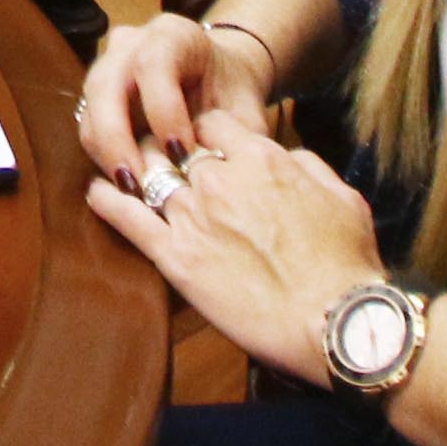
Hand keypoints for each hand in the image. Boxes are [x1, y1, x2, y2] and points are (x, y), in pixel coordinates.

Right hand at [81, 12, 272, 183]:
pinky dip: (103, 160)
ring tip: (133, 194)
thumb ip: (235, 135)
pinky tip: (128, 187)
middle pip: (105, 85)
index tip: (182, 154)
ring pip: (89, 110)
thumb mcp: (244, 108)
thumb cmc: (231, 93)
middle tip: (137, 185)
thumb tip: (215, 170)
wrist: (218, 79)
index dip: (163, 110)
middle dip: (117, 139)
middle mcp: (129, 44)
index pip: (153, 63)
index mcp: (172, 35)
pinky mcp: (96, 98)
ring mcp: (106, 68)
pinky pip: (88, 130)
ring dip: (106, 155)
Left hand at [83, 116, 395, 384]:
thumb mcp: (342, 197)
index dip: (205, 132)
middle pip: (172, 143)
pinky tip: (99, 191)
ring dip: (137, 168)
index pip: (212, 123)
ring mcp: (193, 218)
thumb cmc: (347, 264)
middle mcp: (219, 180)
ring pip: (147, 172)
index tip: (202, 145)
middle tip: (161, 156)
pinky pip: (128, 219)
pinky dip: (107, 201)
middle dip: (167, 147)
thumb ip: (305, 166)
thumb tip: (283, 157)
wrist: (337, 322)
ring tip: (126, 168)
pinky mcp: (176, 260)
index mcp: (261, 158)